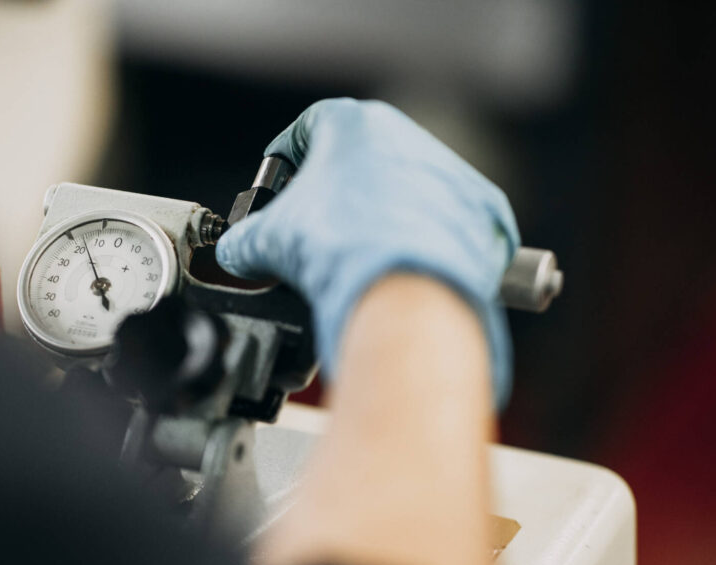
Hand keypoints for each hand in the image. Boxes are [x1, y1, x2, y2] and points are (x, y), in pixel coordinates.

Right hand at [215, 98, 519, 407]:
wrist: (405, 290)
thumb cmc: (339, 248)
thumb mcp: (266, 240)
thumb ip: (243, 240)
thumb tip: (236, 254)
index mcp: (352, 124)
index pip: (305, 130)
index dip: (283, 163)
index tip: (275, 192)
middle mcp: (405, 135)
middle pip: (357, 161)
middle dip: (331, 196)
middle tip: (312, 234)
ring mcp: (448, 171)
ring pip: (400, 189)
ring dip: (376, 216)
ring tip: (355, 259)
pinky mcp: (479, 209)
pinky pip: (441, 220)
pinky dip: (418, 240)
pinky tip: (398, 267)